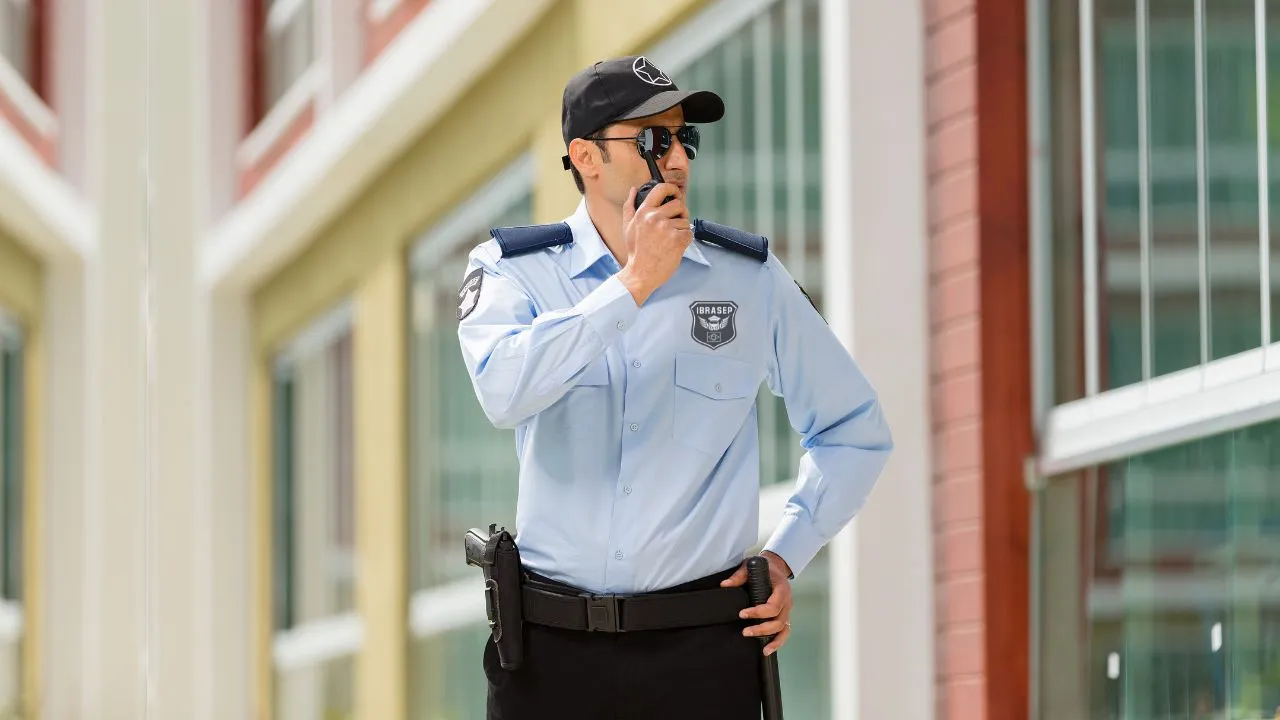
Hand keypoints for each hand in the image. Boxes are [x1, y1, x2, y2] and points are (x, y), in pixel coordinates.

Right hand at [616, 183, 691, 304]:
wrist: (640, 274)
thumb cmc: (636, 252)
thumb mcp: (628, 227)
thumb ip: (630, 206)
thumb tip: (633, 190)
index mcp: (643, 212)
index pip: (661, 189)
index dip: (672, 189)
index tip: (676, 194)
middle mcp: (655, 217)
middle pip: (679, 204)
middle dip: (681, 212)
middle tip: (676, 223)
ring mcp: (667, 228)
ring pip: (685, 221)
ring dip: (681, 230)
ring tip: (670, 241)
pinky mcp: (677, 239)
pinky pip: (690, 233)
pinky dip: (686, 240)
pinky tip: (675, 247)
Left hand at [720, 550, 793, 655]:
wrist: (777, 567)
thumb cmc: (764, 568)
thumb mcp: (751, 566)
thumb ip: (739, 576)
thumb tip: (725, 585)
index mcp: (781, 589)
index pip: (773, 606)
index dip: (758, 612)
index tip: (742, 614)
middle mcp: (787, 602)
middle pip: (778, 621)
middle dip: (762, 628)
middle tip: (745, 632)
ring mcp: (787, 611)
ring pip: (784, 629)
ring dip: (772, 639)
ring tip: (761, 649)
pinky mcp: (784, 616)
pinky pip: (785, 632)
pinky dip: (778, 642)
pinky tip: (768, 650)